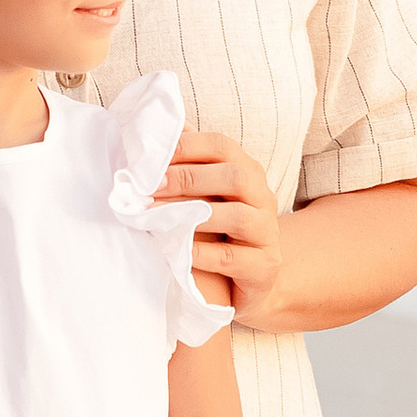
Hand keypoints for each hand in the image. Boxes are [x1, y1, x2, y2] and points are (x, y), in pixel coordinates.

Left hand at [158, 128, 283, 324]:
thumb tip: (154, 134)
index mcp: (248, 172)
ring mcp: (267, 234)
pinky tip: (179, 252)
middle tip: (149, 187)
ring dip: (195, 216)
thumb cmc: (219, 233)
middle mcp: (263, 198)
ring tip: (157, 220)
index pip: (222, 146)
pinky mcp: (264, 268)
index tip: (151, 159)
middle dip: (188, 178)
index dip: (187, 147)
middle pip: (235, 177)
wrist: (253, 282)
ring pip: (238, 217)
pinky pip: (233, 258)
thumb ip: (186, 167)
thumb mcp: (206, 196)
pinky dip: (203, 254)